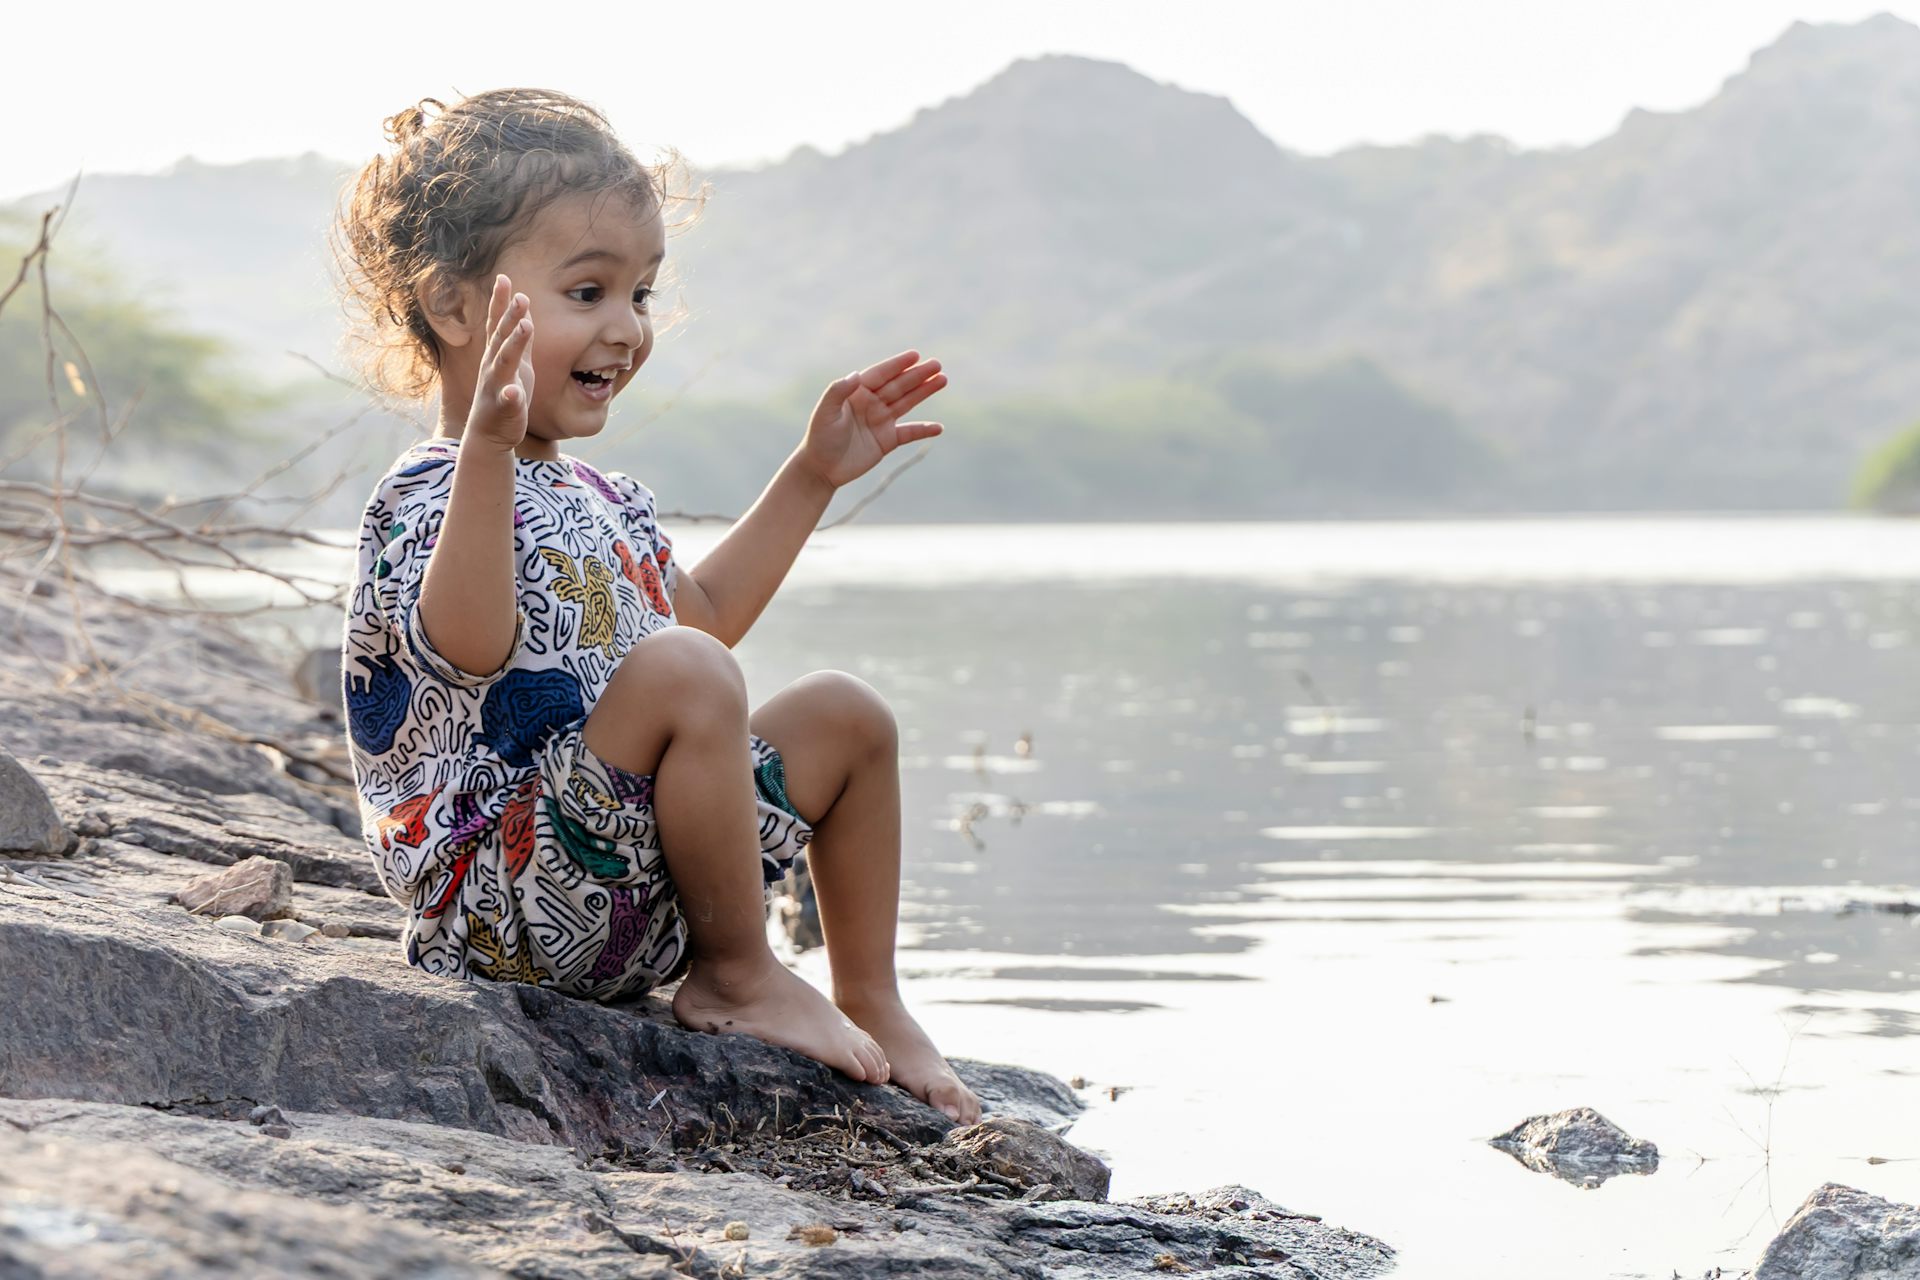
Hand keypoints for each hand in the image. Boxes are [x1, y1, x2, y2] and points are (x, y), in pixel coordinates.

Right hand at [467, 274, 534, 452]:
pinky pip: (507, 401)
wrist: (490, 433)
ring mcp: (496, 386)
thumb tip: (524, 312)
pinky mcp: (503, 408)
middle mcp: (493, 366)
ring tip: (526, 327)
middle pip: (501, 337)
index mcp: (497, 354)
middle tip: (521, 296)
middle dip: (510, 317)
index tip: (503, 278)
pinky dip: (510, 395)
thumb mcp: (516, 363)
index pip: (497, 323)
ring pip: (504, 362)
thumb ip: (519, 339)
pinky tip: (515, 391)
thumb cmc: (504, 394)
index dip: (500, 301)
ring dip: (514, 344)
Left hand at [797, 351, 945, 488]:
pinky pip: (909, 433)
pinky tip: (938, 427)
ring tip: (942, 380)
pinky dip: (924, 430)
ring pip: (907, 403)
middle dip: (918, 375)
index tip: (915, 355)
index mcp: (856, 393)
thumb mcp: (825, 413)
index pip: (881, 375)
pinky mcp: (887, 441)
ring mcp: (881, 421)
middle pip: (899, 386)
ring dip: (924, 392)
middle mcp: (871, 403)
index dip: (897, 365)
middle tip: (937, 365)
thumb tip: (856, 375)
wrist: (820, 469)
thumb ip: (838, 392)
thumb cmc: (819, 438)